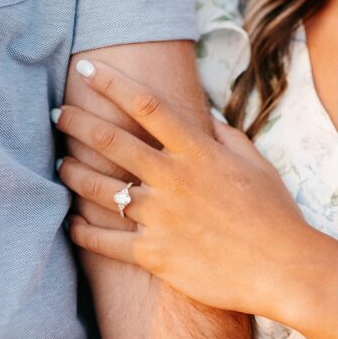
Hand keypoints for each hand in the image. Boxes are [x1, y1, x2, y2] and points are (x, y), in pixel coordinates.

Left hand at [54, 59, 335, 338]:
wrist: (279, 268)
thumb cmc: (271, 215)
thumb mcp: (254, 164)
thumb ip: (225, 138)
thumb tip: (207, 121)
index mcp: (197, 151)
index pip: (146, 105)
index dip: (111, 84)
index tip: (87, 70)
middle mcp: (172, 179)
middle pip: (111, 141)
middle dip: (78, 123)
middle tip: (58, 114)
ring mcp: (158, 217)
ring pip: (99, 188)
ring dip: (73, 173)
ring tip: (60, 165)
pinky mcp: (150, 254)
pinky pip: (103, 240)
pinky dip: (81, 231)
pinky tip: (70, 224)